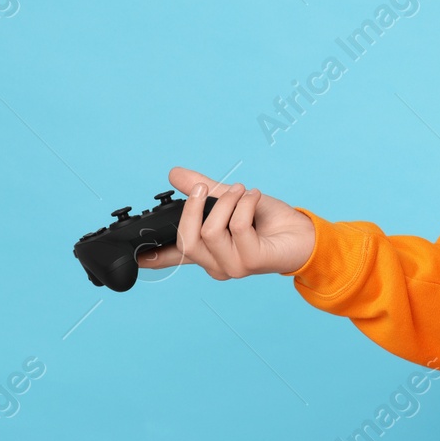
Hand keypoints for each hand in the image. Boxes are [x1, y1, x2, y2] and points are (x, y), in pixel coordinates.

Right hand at [137, 167, 315, 279]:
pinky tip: (254, 197)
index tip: (134, 256)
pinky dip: (244, 204)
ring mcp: (234, 266)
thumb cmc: (269, 221)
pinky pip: (238, 227)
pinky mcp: (252, 261)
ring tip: (241, 190)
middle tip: (205, 186)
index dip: (153, 256)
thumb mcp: (230, 200)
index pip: (174, 257)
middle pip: (187, 239)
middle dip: (193, 206)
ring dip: (226, 202)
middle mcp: (216, 265)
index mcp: (207, 254)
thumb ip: (201, 190)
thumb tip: (175, 174)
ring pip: (210, 231)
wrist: (305, 234)